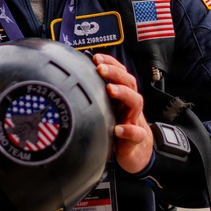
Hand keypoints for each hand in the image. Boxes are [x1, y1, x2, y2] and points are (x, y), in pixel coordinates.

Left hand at [93, 53, 153, 174]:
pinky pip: (136, 133)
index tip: (96, 58)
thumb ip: (96, 96)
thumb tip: (75, 81)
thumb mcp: (107, 109)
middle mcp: (130, 105)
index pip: (121, 74)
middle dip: (115, 73)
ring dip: (123, 93)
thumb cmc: (119, 126)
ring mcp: (134, 120)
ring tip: (110, 90)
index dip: (111, 64)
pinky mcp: (136, 139)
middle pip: (129, 83)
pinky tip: (118, 129)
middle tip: (101, 69)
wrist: (136, 152)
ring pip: (135, 102)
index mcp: (123, 96)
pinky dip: (128, 130)